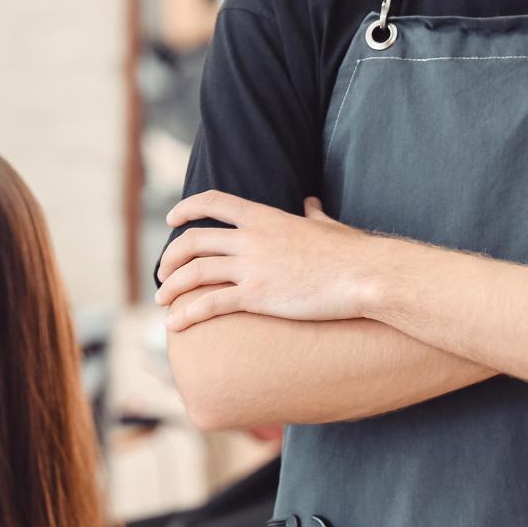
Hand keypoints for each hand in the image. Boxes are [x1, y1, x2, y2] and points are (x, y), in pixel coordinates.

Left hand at [154, 191, 385, 331]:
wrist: (364, 275)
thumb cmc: (351, 254)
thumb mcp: (328, 226)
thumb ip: (313, 214)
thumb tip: (311, 203)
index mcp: (264, 217)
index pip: (214, 201)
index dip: (187, 207)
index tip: (172, 218)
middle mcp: (251, 238)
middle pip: (193, 241)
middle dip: (170, 258)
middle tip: (163, 274)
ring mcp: (252, 267)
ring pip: (194, 272)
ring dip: (171, 287)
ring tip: (163, 302)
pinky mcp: (257, 296)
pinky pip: (210, 303)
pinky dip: (187, 313)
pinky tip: (174, 324)